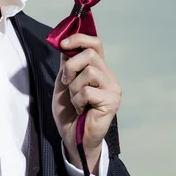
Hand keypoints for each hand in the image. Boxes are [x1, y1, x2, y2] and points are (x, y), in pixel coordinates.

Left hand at [52, 34, 121, 173]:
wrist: (73, 137)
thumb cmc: (69, 111)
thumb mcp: (64, 83)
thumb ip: (67, 64)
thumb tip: (66, 44)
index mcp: (98, 69)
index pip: (95, 43)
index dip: (79, 39)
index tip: (63, 44)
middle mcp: (108, 76)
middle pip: (90, 54)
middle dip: (71, 67)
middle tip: (66, 82)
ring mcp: (112, 88)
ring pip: (89, 72)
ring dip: (74, 88)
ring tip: (76, 101)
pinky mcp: (111, 101)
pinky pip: (88, 91)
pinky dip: (78, 100)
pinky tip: (81, 109)